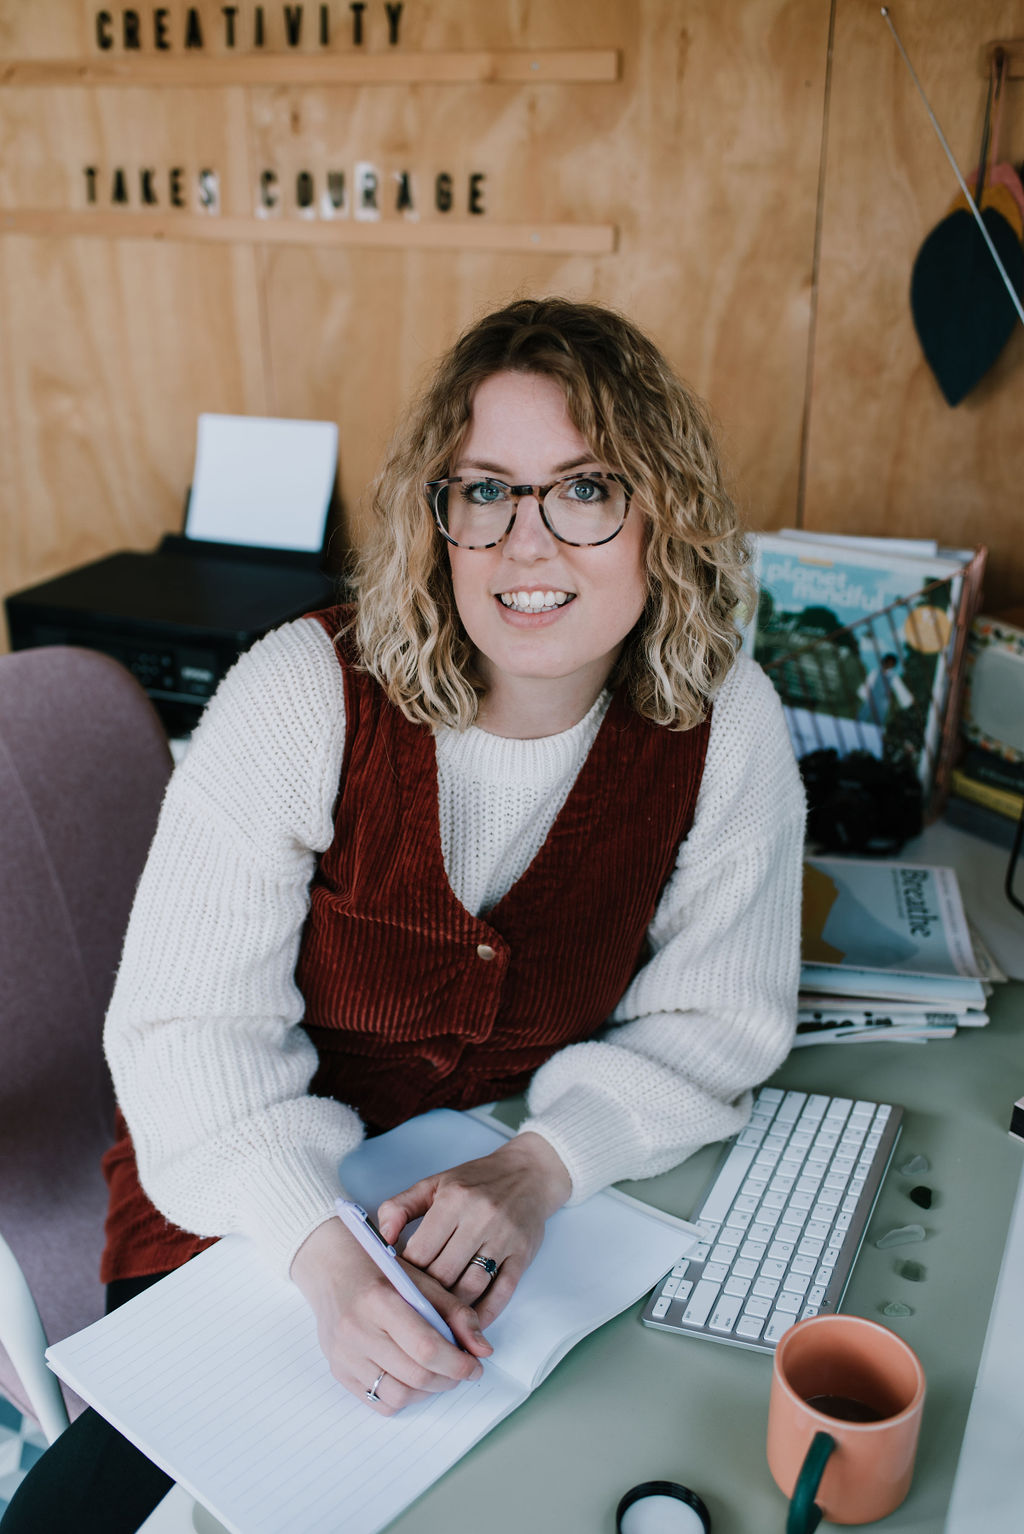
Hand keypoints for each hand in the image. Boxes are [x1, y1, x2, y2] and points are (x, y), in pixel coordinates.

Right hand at [290, 1217, 490, 1415]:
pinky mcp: (338, 1371)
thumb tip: (484, 1350)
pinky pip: (378, 1402)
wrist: (331, 1268)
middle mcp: (356, 1330)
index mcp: (379, 1300)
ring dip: (428, 1392)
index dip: (457, 1363)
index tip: (476, 1365)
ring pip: (398, 1396)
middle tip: (462, 1370)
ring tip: (438, 1374)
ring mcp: (344, 1354)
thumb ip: (455, 1313)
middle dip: (448, 1379)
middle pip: (415, 1375)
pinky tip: (412, 1379)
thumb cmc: (380, 1270)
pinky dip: (403, 1397)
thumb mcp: (422, 1280)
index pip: (426, 1347)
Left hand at [376, 1133, 571, 1326]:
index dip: (405, 1274)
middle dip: (426, 1294)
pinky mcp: (523, 1255)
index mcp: (453, 1199)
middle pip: (444, 1273)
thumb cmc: (476, 1181)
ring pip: (471, 1287)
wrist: (529, 1172)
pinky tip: (469, 1324)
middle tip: (414, 1308)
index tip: (398, 1285)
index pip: (420, 1251)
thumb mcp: (434, 1184)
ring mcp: (504, 1238)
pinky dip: (484, 1313)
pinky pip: (502, 1293)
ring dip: (452, 1308)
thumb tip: (382, 1240)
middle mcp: (480, 1218)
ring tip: (437, 1319)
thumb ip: (400, 1207)